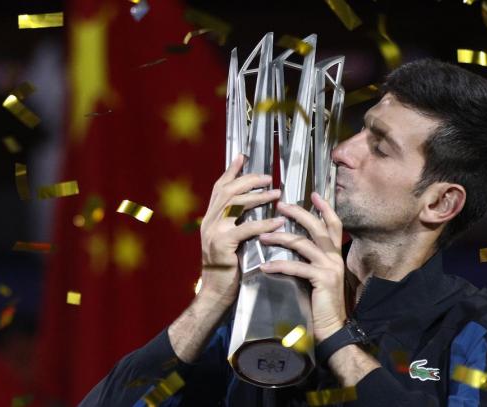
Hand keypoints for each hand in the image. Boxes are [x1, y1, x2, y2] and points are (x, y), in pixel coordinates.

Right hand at [200, 154, 284, 304]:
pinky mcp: (222, 245)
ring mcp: (212, 233)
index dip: (230, 171)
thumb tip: (252, 208)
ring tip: (277, 193)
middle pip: (228, 191)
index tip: (242, 157)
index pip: (218, 188)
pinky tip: (278, 220)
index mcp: (210, 219)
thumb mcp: (229, 242)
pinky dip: (263, 222)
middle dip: (249, 180)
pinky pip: (245, 228)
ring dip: (258, 197)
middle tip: (269, 178)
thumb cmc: (227, 270)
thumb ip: (235, 224)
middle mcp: (208, 222)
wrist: (215, 294)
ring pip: (235, 204)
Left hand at [259, 192, 345, 341]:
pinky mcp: (322, 279)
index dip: (324, 208)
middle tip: (280, 205)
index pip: (334, 224)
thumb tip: (293, 245)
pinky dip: (279, 266)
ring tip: (262, 236)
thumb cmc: (321, 303)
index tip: (313, 193)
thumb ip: (312, 260)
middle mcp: (336, 257)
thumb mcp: (319, 276)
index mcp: (336, 254)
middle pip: (318, 227)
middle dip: (298, 213)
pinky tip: (265, 267)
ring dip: (281, 238)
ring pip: (304, 244)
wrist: (332, 328)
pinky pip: (297, 267)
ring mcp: (330, 267)